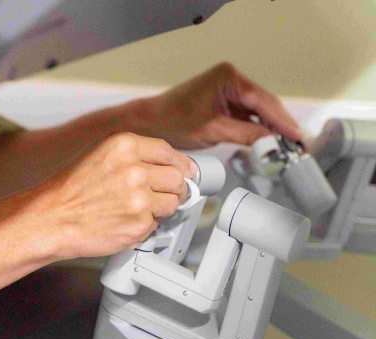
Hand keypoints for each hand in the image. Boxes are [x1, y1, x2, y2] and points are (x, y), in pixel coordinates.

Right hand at [32, 132, 194, 258]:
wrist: (50, 219)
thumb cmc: (68, 191)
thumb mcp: (99, 156)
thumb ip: (132, 157)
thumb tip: (166, 165)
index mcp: (124, 146)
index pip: (169, 152)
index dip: (177, 165)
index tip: (182, 172)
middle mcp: (134, 169)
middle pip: (177, 178)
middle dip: (171, 188)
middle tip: (158, 195)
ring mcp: (139, 198)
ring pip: (172, 203)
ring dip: (159, 209)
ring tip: (134, 210)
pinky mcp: (139, 224)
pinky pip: (157, 224)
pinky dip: (144, 226)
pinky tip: (123, 222)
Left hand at [138, 62, 301, 149]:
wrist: (149, 122)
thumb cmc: (172, 121)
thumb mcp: (212, 131)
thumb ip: (245, 134)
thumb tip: (273, 142)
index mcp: (228, 77)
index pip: (263, 101)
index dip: (283, 121)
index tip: (298, 138)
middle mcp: (231, 79)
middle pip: (265, 105)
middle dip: (281, 126)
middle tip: (300, 146)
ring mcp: (229, 90)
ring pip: (258, 111)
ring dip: (272, 129)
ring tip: (290, 148)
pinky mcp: (225, 102)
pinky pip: (247, 116)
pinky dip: (258, 129)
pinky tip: (270, 143)